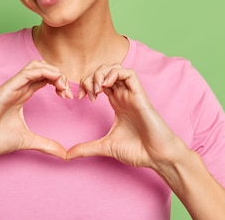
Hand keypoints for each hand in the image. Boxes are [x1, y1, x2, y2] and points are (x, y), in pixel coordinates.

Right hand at [0, 60, 71, 159]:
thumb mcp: (28, 141)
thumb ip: (46, 145)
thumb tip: (64, 155)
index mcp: (22, 94)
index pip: (44, 78)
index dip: (59, 82)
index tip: (67, 96)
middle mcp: (18, 87)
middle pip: (42, 68)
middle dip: (58, 75)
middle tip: (67, 91)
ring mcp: (12, 86)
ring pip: (35, 66)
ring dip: (52, 71)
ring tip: (61, 85)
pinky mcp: (5, 89)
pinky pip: (25, 73)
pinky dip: (42, 72)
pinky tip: (53, 81)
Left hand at [67, 65, 188, 171]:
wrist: (157, 156)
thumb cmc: (137, 150)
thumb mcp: (105, 146)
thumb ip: (86, 148)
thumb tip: (67, 155)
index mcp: (116, 102)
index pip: (99, 81)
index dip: (86, 84)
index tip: (79, 98)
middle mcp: (123, 95)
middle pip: (105, 71)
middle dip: (91, 77)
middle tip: (86, 94)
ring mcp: (132, 93)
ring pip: (116, 68)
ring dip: (101, 74)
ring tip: (96, 90)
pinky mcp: (140, 95)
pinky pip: (129, 73)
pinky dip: (115, 74)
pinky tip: (106, 86)